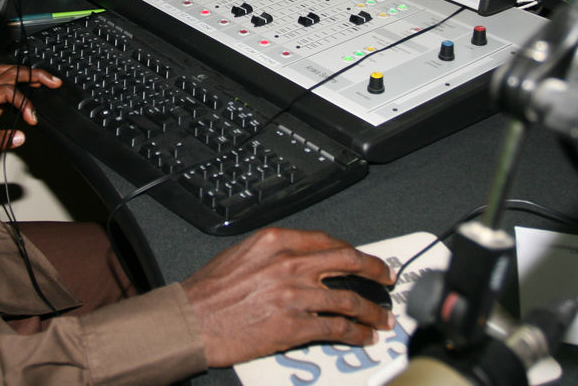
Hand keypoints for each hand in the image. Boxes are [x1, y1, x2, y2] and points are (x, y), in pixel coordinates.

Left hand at [0, 64, 61, 154]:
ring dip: (26, 73)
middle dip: (33, 75)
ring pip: (6, 72)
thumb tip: (20, 137)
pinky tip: (27, 85)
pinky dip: (18, 79)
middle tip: (53, 82)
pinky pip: (3, 80)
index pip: (7, 91)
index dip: (23, 102)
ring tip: (44, 78)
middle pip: (10, 73)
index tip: (32, 118)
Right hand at [181, 227, 394, 367]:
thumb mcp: (242, 253)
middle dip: (375, 271)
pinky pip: (336, 328)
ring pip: (349, 299)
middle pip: (349, 262)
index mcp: (277, 241)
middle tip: (387, 278)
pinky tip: (364, 335)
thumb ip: (276, 253)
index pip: (328, 241)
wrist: (191, 320)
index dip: (353, 251)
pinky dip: (356, 333)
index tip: (363, 259)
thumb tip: (303, 259)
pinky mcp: (294, 327)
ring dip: (372, 310)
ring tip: (382, 318)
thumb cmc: (209, 291)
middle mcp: (290, 265)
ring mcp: (295, 296)